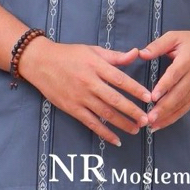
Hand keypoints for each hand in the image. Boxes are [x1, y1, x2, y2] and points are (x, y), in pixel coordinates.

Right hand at [19, 38, 150, 146]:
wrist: (40, 62)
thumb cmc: (69, 54)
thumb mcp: (92, 50)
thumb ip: (115, 56)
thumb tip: (136, 53)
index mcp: (96, 65)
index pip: (120, 79)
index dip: (135, 89)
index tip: (149, 97)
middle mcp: (89, 82)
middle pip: (115, 99)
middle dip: (133, 111)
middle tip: (147, 119)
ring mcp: (80, 97)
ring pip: (105, 114)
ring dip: (122, 123)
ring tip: (136, 129)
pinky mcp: (72, 108)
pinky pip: (91, 123)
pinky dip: (104, 133)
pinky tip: (116, 139)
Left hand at [138, 30, 189, 130]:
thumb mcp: (175, 37)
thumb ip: (158, 45)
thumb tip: (141, 53)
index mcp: (187, 60)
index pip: (175, 75)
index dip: (164, 86)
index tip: (153, 97)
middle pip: (178, 94)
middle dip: (163, 108)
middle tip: (149, 118)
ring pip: (181, 105)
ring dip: (167, 116)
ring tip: (152, 125)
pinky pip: (185, 108)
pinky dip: (173, 118)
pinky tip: (161, 124)